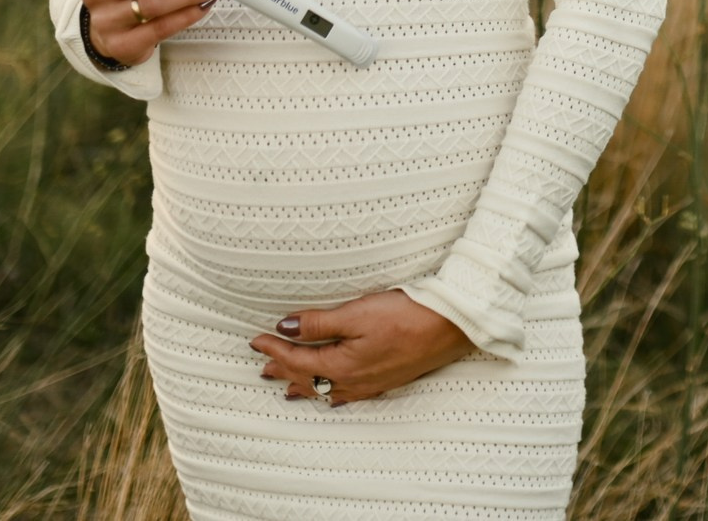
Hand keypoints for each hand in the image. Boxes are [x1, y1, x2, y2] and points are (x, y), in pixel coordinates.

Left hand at [251, 290, 476, 404]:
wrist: (452, 326)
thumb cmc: (406, 316)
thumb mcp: (357, 313)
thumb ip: (318, 324)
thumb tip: (284, 328)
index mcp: (341, 365)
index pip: (297, 358)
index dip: (274, 348)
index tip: (255, 340)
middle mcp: (354, 380)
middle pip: (309, 378)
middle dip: (284, 369)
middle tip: (264, 365)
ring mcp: (371, 382)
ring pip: (327, 388)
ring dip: (304, 383)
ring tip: (287, 386)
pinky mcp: (387, 379)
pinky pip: (348, 392)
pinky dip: (331, 391)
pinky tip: (333, 395)